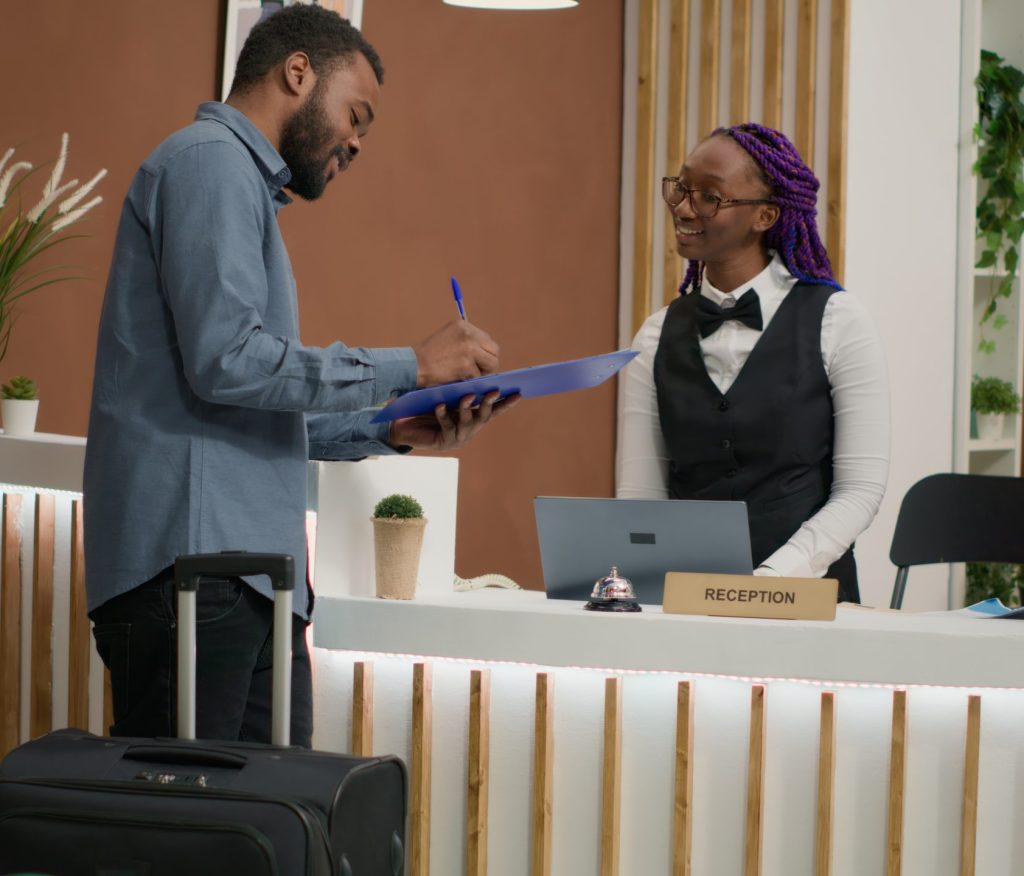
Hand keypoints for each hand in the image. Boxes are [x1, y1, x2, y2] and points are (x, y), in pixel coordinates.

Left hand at [388, 391, 519, 451]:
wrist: (402, 425)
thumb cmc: (425, 407)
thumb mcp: (446, 394)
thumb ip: (460, 388)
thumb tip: (476, 369)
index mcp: (473, 417)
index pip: (494, 409)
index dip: (506, 403)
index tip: (518, 392)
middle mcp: (469, 429)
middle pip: (484, 416)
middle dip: (489, 403)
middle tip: (493, 391)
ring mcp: (457, 437)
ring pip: (468, 423)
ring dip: (468, 409)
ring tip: (466, 396)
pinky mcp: (443, 442)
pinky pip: (446, 427)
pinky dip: (444, 415)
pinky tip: (440, 406)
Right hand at [413, 320, 498, 386]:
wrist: (413, 365)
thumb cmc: (428, 356)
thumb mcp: (448, 338)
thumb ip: (466, 340)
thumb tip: (486, 351)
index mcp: (463, 324)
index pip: (487, 339)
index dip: (484, 353)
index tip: (476, 362)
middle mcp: (468, 333)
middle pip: (494, 349)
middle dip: (489, 362)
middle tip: (479, 371)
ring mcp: (468, 348)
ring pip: (492, 363)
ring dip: (484, 372)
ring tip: (469, 375)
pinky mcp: (467, 364)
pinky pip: (479, 376)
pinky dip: (471, 380)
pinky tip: (459, 378)